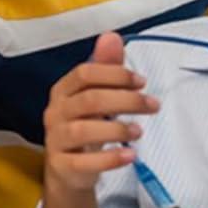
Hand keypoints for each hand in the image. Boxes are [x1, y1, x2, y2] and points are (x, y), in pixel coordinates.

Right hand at [42, 32, 156, 191]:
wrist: (67, 170)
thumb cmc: (85, 126)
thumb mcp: (95, 97)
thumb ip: (105, 68)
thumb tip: (112, 36)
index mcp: (62, 91)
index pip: (84, 73)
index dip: (115, 74)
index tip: (141, 81)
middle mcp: (55, 113)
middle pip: (89, 100)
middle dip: (125, 100)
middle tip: (152, 105)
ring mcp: (56, 140)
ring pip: (83, 130)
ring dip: (116, 129)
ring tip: (139, 131)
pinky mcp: (62, 166)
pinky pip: (83, 162)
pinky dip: (109, 159)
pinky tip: (130, 156)